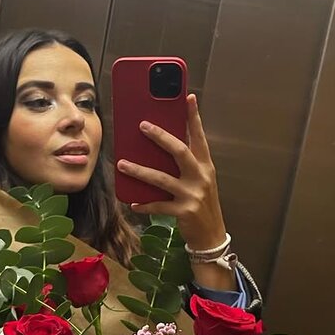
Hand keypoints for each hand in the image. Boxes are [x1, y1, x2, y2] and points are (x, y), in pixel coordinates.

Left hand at [116, 94, 226, 249]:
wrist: (212, 237)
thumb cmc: (202, 204)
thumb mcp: (199, 181)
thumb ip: (185, 165)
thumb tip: (159, 147)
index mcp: (205, 166)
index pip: (199, 137)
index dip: (194, 117)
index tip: (187, 97)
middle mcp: (201, 177)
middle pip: (180, 151)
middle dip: (160, 137)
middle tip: (142, 125)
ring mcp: (193, 194)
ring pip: (162, 179)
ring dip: (140, 170)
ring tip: (122, 163)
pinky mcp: (184, 212)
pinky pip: (159, 206)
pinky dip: (144, 204)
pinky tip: (133, 202)